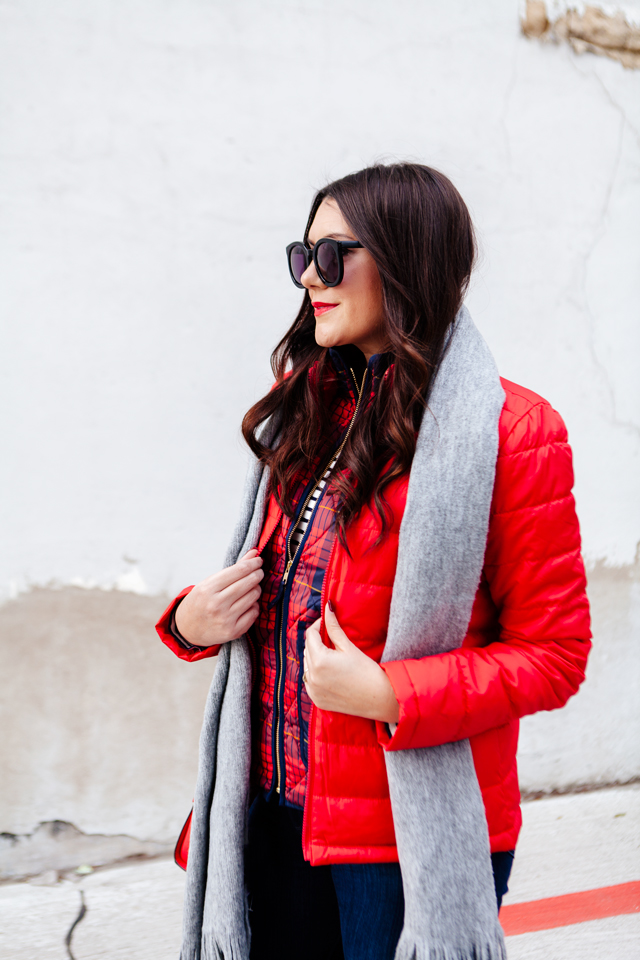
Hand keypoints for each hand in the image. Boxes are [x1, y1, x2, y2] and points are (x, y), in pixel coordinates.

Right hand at [174, 549, 263, 646]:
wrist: (187, 629)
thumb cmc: (200, 602)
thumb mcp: (210, 582)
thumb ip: (234, 569)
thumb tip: (254, 553)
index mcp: (208, 588)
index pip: (238, 571)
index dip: (252, 563)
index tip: (258, 560)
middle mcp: (216, 604)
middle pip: (248, 583)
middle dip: (257, 574)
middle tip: (258, 572)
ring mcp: (225, 619)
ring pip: (253, 597)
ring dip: (256, 590)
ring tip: (251, 588)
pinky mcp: (233, 632)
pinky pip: (254, 613)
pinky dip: (254, 606)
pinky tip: (248, 604)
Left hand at [303, 603, 398, 722]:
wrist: (379, 698)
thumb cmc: (367, 671)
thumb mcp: (348, 647)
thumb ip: (334, 627)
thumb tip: (328, 607)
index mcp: (319, 660)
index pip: (310, 636)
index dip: (317, 626)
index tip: (325, 623)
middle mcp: (312, 676)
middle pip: (307, 650)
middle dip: (316, 641)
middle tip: (330, 638)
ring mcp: (313, 690)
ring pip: (307, 665)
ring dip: (314, 657)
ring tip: (331, 655)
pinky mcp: (317, 700)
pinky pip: (309, 681)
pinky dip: (315, 674)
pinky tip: (329, 672)